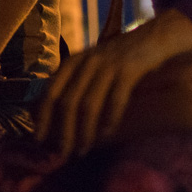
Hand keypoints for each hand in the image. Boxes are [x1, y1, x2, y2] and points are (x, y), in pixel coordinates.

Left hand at [34, 9, 191, 156]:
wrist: (153, 38)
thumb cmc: (118, 58)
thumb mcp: (90, 64)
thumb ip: (72, 82)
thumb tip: (48, 113)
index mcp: (73, 61)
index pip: (50, 92)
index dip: (42, 117)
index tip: (38, 139)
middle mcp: (87, 61)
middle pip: (67, 102)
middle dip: (63, 131)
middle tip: (63, 153)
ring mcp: (108, 64)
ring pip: (89, 104)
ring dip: (84, 131)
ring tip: (83, 149)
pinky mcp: (129, 68)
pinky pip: (116, 99)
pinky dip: (110, 119)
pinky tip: (107, 133)